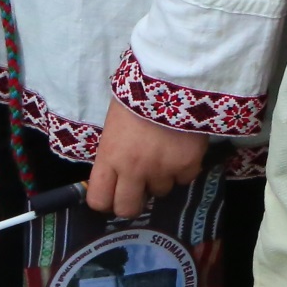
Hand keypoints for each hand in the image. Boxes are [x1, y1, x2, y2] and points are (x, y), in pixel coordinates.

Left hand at [88, 99, 209, 216]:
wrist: (173, 77)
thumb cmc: (137, 96)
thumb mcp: (114, 126)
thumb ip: (114, 154)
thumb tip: (117, 174)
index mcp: (109, 157)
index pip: (98, 201)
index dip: (106, 201)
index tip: (114, 193)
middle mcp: (133, 170)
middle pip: (128, 209)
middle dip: (133, 200)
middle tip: (140, 187)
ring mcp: (162, 169)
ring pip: (161, 192)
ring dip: (162, 178)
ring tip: (165, 154)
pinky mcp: (187, 165)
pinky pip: (185, 179)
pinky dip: (184, 169)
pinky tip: (182, 149)